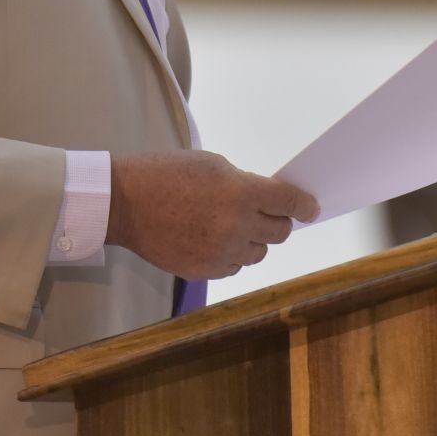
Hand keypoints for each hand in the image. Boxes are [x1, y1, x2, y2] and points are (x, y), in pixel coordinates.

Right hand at [105, 151, 319, 280]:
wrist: (125, 202)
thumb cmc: (166, 173)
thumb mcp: (212, 164)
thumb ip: (244, 183)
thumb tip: (266, 200)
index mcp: (241, 193)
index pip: (289, 203)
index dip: (304, 206)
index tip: (311, 209)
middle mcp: (237, 227)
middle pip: (279, 232)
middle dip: (278, 220)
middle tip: (267, 213)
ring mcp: (221, 252)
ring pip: (258, 253)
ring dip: (253, 240)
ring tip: (230, 225)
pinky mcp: (205, 271)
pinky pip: (234, 266)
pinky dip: (231, 255)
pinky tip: (213, 239)